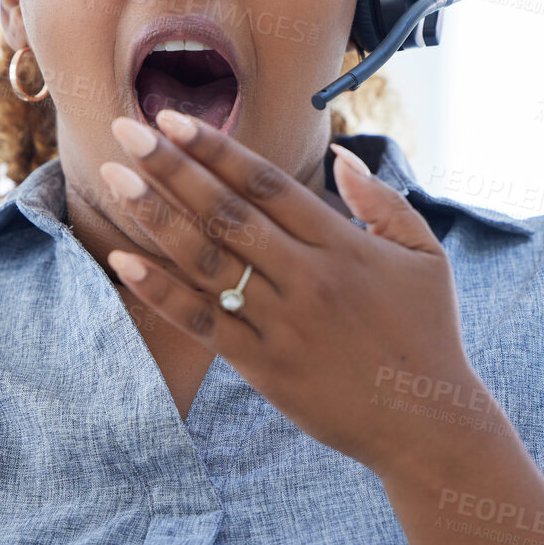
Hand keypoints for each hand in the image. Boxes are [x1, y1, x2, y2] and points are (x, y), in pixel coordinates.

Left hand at [99, 109, 492, 480]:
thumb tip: (339, 154)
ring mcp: (281, 323)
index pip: (265, 184)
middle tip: (125, 130)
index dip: (216, 148)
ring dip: (156, 216)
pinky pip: (202, 321)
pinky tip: (122, 261)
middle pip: (225, 211)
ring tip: (115, 178)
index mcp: (342, 244)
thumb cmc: (428, 334)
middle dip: (171, 167)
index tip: (172, 119)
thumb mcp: (425, 257)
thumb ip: (382, 201)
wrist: (429, 425)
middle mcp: (306, 277)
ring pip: (206, 259)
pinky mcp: (263, 366)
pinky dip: (160, 291)